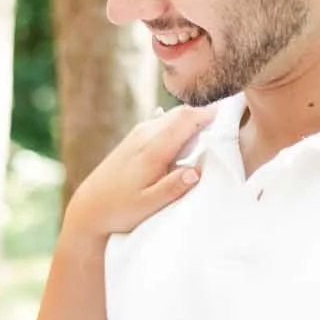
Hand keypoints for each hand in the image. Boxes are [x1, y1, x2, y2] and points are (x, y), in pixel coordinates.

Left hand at [63, 107, 216, 241]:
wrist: (89, 208)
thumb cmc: (120, 209)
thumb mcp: (148, 205)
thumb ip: (173, 187)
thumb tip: (196, 171)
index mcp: (153, 150)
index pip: (186, 119)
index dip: (209, 113)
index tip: (231, 109)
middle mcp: (145, 136)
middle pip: (180, 113)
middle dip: (203, 111)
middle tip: (227, 114)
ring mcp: (137, 135)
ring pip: (170, 116)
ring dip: (190, 117)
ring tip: (211, 122)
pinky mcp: (133, 140)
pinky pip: (160, 122)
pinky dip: (176, 123)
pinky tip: (184, 128)